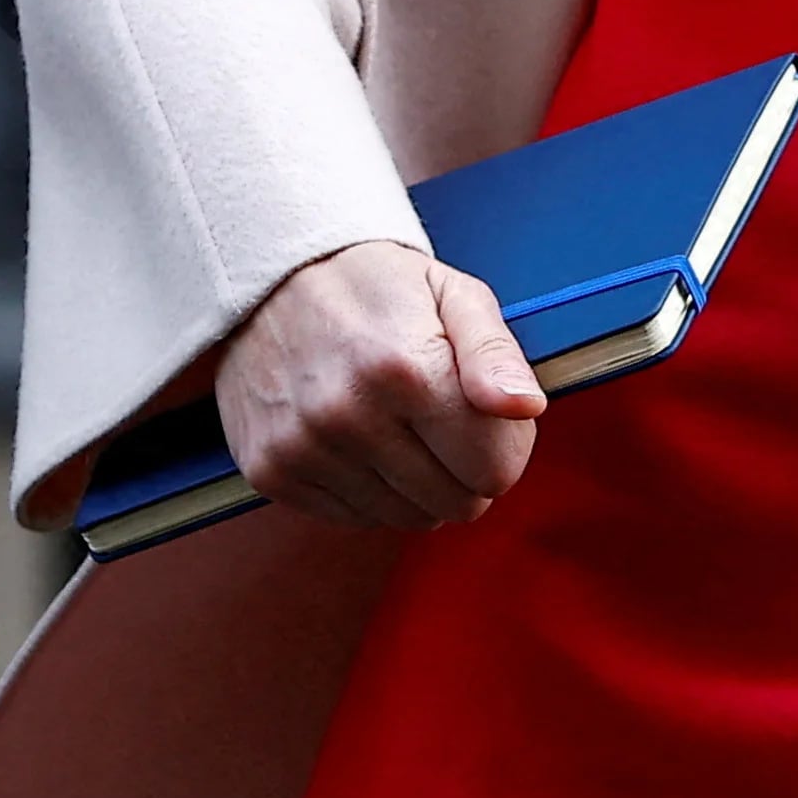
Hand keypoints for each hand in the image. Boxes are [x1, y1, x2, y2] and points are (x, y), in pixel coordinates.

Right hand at [214, 240, 543, 528]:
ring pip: (408, 518)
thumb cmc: (376, 288)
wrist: (273, 279)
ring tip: (400, 427)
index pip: (494, 469)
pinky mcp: (271, 470)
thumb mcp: (454, 295)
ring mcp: (304, 447)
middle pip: (456, 504)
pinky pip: (354, 518)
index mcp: (407, 368)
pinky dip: (369, 491)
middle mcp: (349, 414)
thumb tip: (525, 407)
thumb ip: (498, 355)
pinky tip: (362, 442)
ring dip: (417, 484)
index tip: (487, 417)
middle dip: (465, 469)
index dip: (505, 446)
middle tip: (444, 421)